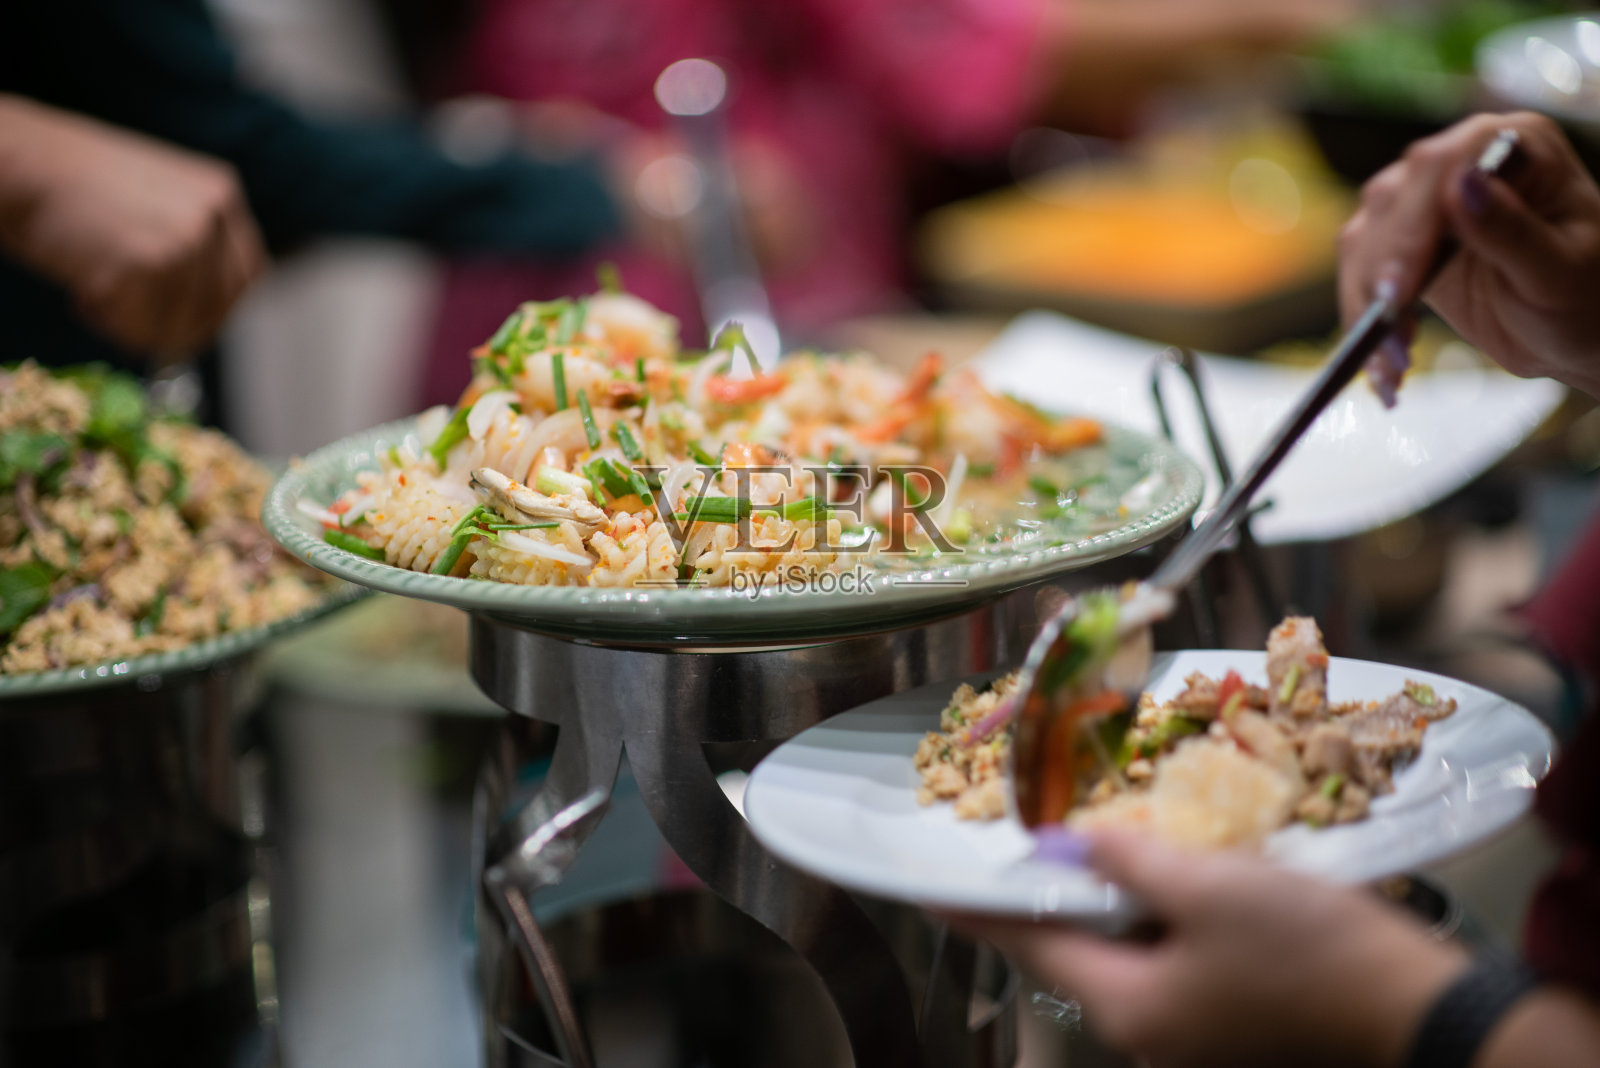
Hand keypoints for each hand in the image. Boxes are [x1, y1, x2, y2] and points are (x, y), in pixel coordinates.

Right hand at [0, 95, 263, 355]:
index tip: (192, 327)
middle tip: (138, 333)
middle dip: (180, 331)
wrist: (18, 161)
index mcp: (220, 193)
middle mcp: (213, 215)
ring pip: (175, 323)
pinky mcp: (149, 262)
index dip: (219, 310)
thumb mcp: (154, 195)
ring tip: (91, 296)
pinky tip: (81, 295)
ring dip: (132, 326)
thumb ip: (187, 239)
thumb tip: (202, 308)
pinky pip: (139, 324)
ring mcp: (184, 239)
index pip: (247, 275)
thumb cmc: (70, 180)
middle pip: (218, 307)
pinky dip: (108, 323)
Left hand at [951, 833, 1467, 1066]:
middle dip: (1053, 892)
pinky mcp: (1234, 1022)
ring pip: (1128, 952)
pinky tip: (1172, 873)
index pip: (1028, 944)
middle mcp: (1148, 1031)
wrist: (1423, 1017)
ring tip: (1096, 840)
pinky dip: (1160, 916)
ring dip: (1112, 898)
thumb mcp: (1209, 888)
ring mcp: (1193, 1034)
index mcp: (1127, 1004)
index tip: (928, 884)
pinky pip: (1173, 961)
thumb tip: (1067, 847)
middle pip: (1077, 949)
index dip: (977, 906)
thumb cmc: (1308, 952)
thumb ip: (1127, 864)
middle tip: (1027, 837)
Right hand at [1340, 111, 1599, 398]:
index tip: (1402, 286)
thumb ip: (1511, 230)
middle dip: (1384, 271)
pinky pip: (1361, 273)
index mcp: (1514, 146)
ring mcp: (1424, 203)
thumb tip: (1461, 184)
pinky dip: (1362, 318)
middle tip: (1388, 329)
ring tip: (1391, 362)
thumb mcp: (1559, 272)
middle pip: (1391, 201)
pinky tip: (1382, 362)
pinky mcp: (1401, 243)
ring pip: (1365, 239)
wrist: (1571, 330)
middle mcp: (1461, 163)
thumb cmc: (1584, 297)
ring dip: (1365, 303)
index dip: (1412, 223)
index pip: (1441, 166)